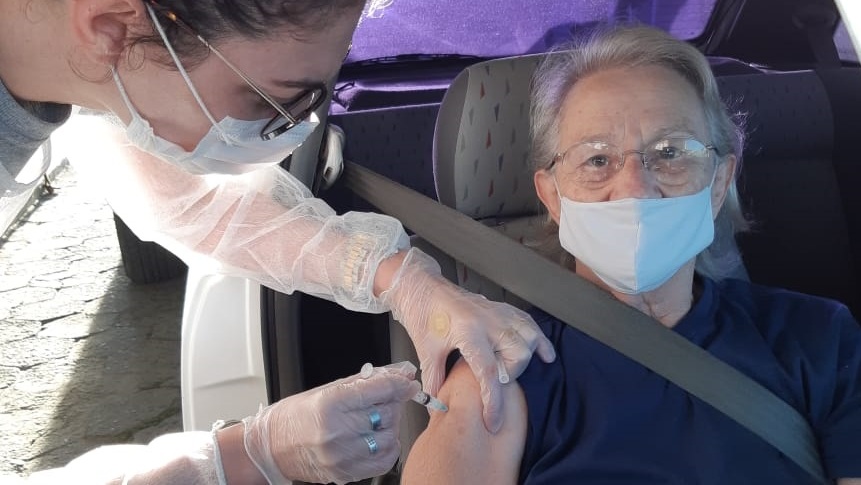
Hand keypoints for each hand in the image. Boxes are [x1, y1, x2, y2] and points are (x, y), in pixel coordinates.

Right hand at [242, 362, 420, 483]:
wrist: (271, 447)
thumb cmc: (296, 416)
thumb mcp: (326, 389)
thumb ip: (364, 383)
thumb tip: (399, 375)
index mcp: (329, 405)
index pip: (378, 391)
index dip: (398, 384)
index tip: (408, 381)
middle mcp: (336, 432)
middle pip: (386, 413)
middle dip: (393, 403)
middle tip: (387, 398)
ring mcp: (341, 456)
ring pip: (388, 438)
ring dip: (390, 426)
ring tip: (377, 419)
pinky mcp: (345, 473)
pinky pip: (383, 461)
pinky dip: (388, 447)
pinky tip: (378, 438)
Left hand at [381, 248, 555, 432]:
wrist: (424, 288)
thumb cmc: (424, 317)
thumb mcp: (426, 351)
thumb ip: (435, 380)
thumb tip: (438, 408)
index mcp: (468, 331)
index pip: (489, 372)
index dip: (493, 401)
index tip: (494, 420)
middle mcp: (488, 321)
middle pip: (518, 354)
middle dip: (510, 375)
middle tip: (492, 381)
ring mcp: (498, 313)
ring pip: (529, 337)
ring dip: (525, 357)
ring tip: (510, 367)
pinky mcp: (502, 308)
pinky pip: (530, 324)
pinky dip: (539, 340)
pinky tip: (544, 354)